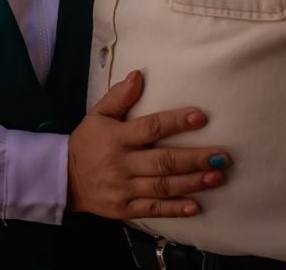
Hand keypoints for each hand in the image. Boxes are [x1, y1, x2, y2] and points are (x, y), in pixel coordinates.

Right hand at [66, 70, 228, 220]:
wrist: (63, 179)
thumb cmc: (86, 142)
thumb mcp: (97, 115)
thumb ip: (119, 96)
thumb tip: (139, 75)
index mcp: (117, 138)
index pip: (150, 127)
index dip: (175, 122)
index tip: (200, 118)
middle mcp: (122, 164)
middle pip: (163, 161)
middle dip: (194, 159)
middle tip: (222, 156)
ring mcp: (124, 189)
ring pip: (162, 186)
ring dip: (192, 183)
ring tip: (217, 177)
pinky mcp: (125, 209)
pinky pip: (152, 210)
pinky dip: (174, 209)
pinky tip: (195, 206)